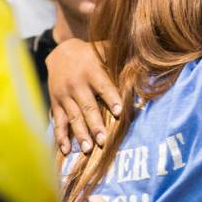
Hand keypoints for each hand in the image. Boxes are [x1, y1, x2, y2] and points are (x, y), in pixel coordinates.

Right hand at [47, 39, 121, 153]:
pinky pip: (58, 121)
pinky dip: (61, 136)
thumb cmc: (91, 55)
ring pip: (73, 117)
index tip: (119, 112)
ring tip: (88, 149)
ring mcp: (64, 95)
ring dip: (80, 134)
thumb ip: (122, 59)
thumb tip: (146, 62)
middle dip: (95, 124)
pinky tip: (65, 149)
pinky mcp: (55, 103)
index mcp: (92, 71)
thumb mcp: (105, 51)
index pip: (104, 87)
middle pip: (87, 106)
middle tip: (103, 140)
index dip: (112, 99)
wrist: (61, 52)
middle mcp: (77, 84)